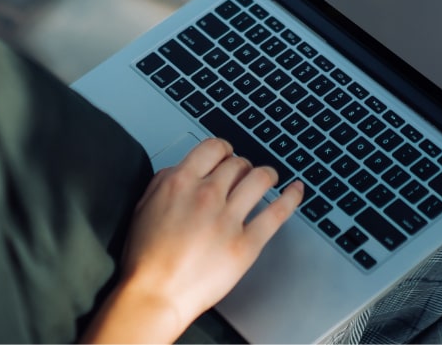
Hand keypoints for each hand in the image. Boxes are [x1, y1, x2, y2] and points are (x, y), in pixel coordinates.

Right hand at [83, 138, 303, 342]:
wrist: (155, 293)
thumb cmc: (146, 256)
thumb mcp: (146, 204)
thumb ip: (166, 179)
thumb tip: (185, 167)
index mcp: (181, 182)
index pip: (213, 147)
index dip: (223, 148)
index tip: (226, 154)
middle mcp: (208, 195)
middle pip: (237, 163)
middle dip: (241, 165)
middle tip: (242, 172)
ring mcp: (229, 219)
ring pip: (259, 179)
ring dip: (266, 174)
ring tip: (268, 176)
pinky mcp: (246, 245)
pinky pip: (276, 214)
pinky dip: (290, 198)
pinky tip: (296, 190)